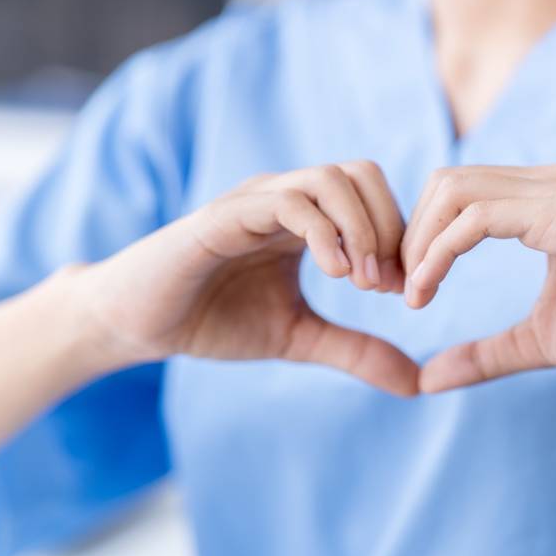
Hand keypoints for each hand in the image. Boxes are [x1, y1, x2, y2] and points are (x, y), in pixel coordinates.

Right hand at [78, 161, 418, 395]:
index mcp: (304, 218)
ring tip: (363, 284)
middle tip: (388, 286)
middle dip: (389, 226)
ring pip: (330, 179)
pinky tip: (335, 275)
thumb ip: (355, 350)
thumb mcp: (298, 337)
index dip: (400, 238)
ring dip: (361, 229)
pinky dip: (323, 233)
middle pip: (361, 173)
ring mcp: (254, 200)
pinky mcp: (225, 216)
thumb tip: (416, 383)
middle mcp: (283, 197)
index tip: (405, 292)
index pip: (373, 195)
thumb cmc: (212, 320)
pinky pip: (288, 202)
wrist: (139, 324)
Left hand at [401, 164, 555, 392]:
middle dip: (410, 234)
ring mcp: (555, 192)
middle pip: (445, 182)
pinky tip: (429, 288)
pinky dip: (441, 251)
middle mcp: (545, 185)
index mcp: (539, 201)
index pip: (456, 193)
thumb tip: (427, 380)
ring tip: (411, 293)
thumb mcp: (533, 342)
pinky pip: (477, 217)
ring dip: (420, 242)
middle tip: (398, 290)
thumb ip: (483, 354)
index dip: (419, 236)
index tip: (406, 291)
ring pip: (454, 191)